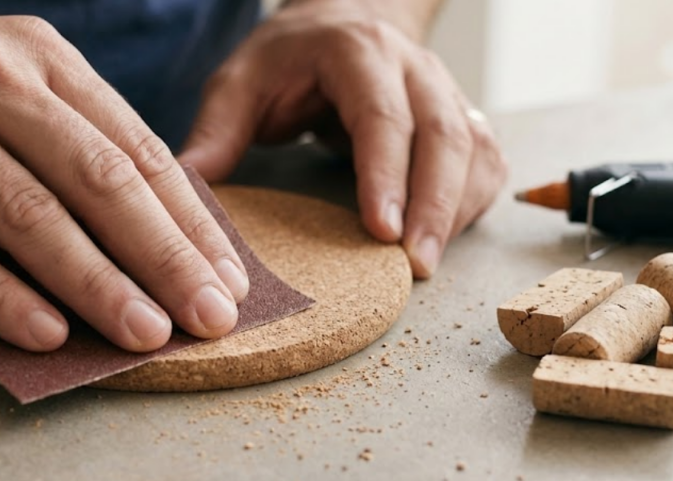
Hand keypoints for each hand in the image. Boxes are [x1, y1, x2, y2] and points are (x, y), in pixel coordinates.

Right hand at [0, 3, 248, 351]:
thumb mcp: (8, 84)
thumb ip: (76, 143)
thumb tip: (162, 235)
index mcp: (41, 59)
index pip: (137, 149)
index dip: (190, 221)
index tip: (227, 278)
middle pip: (99, 181)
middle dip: (165, 258)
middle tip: (208, 316)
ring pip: (31, 217)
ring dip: (97, 285)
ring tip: (144, 334)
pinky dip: (3, 296)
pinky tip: (48, 333)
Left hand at [179, 1, 507, 278]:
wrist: (344, 20)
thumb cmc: (290, 58)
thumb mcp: (241, 81)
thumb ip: (217, 131)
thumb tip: (187, 188)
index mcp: (358, 52)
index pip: (382, 114)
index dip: (386, 173)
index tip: (381, 229)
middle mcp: (413, 69)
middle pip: (444, 135)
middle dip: (435, 204)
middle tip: (416, 265)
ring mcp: (446, 91)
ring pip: (474, 149)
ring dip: (457, 210)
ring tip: (427, 264)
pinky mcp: (461, 118)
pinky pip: (485, 161)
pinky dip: (473, 203)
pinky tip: (446, 237)